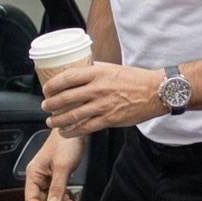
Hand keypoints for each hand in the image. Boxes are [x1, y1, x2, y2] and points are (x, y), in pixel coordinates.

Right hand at [23, 129, 84, 200]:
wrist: (75, 128)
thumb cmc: (65, 142)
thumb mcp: (62, 167)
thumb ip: (58, 187)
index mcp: (34, 173)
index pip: (32, 199)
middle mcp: (39, 176)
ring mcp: (48, 176)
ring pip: (52, 198)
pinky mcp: (58, 175)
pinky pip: (59, 192)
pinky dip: (65, 200)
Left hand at [42, 62, 166, 137]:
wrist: (156, 91)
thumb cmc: (135, 79)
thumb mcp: (112, 68)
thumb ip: (94, 72)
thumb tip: (78, 73)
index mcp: (97, 73)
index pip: (67, 78)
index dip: (53, 85)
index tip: (47, 89)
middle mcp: (98, 88)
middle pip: (66, 98)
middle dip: (51, 104)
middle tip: (45, 106)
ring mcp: (103, 105)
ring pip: (73, 115)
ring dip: (58, 120)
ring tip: (51, 121)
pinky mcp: (109, 119)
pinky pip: (86, 127)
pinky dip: (73, 131)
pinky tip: (66, 132)